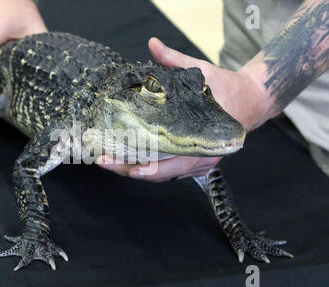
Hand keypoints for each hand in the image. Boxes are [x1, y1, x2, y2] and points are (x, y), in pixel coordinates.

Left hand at [97, 37, 268, 181]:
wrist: (251, 102)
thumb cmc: (227, 89)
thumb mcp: (203, 72)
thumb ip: (176, 61)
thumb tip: (153, 45)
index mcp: (204, 142)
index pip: (170, 164)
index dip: (146, 168)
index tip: (125, 165)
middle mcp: (200, 159)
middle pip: (159, 174)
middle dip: (127, 170)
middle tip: (102, 161)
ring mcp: (197, 164)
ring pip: (161, 176)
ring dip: (134, 169)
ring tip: (108, 160)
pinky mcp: (194, 163)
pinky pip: (167, 171)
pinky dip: (147, 166)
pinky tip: (127, 158)